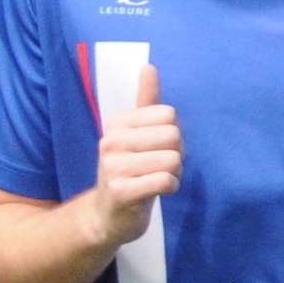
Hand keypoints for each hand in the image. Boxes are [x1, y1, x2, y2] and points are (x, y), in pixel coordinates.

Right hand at [90, 64, 183, 246]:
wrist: (106, 216)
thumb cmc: (128, 171)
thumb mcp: (135, 135)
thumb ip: (145, 102)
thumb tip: (149, 66)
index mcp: (117, 123)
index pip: (169, 114)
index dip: (174, 133)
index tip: (159, 148)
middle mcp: (111, 141)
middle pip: (174, 135)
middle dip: (177, 154)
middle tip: (161, 167)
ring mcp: (113, 167)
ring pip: (173, 159)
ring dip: (175, 173)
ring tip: (157, 180)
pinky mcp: (120, 192)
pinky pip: (165, 181)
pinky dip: (170, 187)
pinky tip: (157, 193)